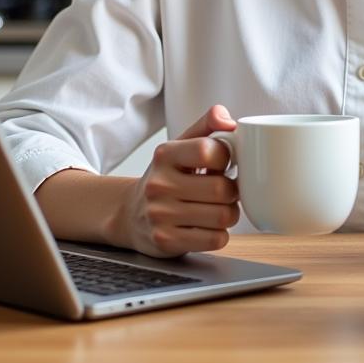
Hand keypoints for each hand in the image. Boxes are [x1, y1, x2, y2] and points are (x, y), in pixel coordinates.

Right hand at [119, 105, 240, 256]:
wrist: (130, 213)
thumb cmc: (166, 176)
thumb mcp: (181, 145)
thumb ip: (207, 125)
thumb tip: (229, 121)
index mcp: (165, 154)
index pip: (209, 151)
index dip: (226, 157)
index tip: (223, 162)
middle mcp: (159, 184)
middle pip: (221, 188)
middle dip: (232, 190)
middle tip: (226, 189)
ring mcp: (160, 215)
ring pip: (223, 216)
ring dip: (230, 213)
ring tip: (218, 207)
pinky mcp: (166, 241)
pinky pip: (215, 239)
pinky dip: (220, 233)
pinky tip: (208, 225)